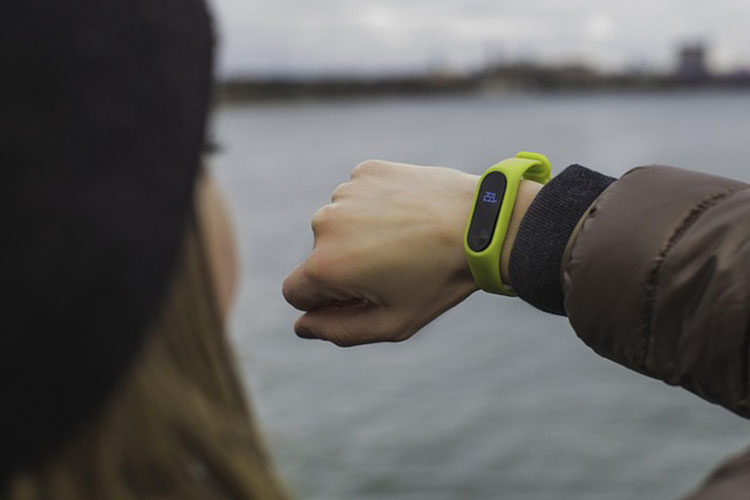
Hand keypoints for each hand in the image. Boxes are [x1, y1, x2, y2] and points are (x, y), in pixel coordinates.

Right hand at [283, 160, 479, 345]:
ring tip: (406, 239)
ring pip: (339, 224)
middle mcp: (324, 224)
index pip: (296, 292)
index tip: (363, 296)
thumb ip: (339, 331)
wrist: (482, 223)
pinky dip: (375, 207)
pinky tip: (408, 214)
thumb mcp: (392, 322)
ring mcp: (344, 193)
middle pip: (318, 257)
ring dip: (361, 234)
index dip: (326, 302)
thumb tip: (302, 326)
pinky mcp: (366, 171)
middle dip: (346, 266)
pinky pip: (358, 197)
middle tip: (396, 268)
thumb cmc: (438, 280)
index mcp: (325, 266)